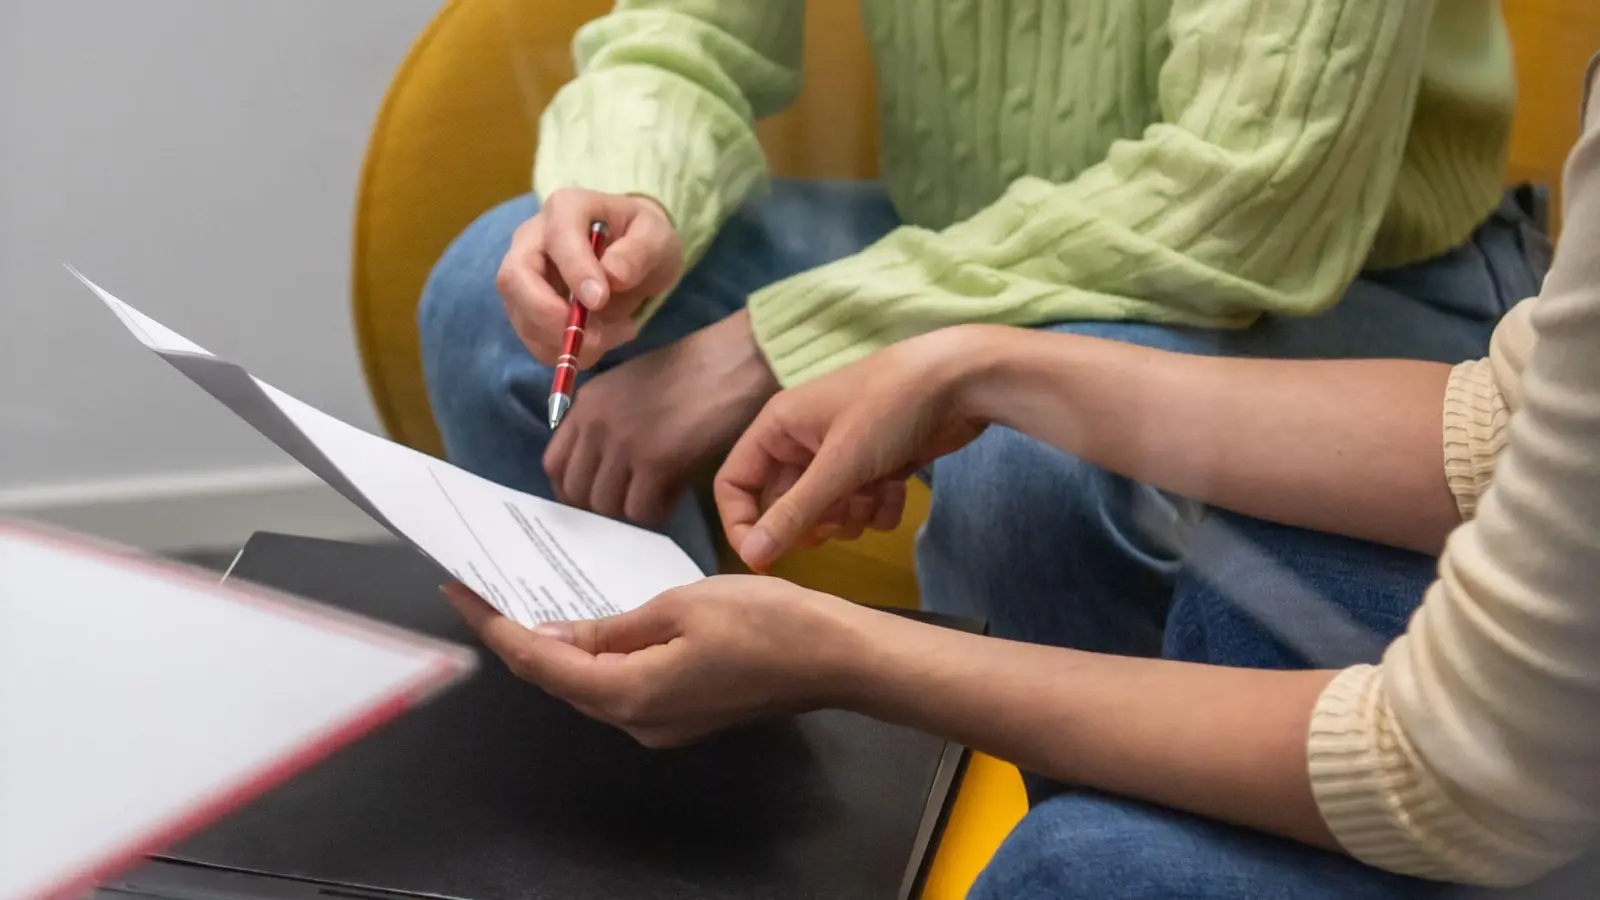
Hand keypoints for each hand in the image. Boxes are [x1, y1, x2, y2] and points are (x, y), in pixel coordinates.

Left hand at [441, 576, 867, 747]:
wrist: (835, 657)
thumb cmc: (765, 623)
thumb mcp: (679, 606)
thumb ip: (611, 627)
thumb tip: (553, 637)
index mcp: (629, 694)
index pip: (539, 662)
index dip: (494, 627)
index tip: (459, 592)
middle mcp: (637, 720)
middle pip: (558, 679)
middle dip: (518, 636)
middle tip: (486, 589)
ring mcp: (661, 723)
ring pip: (588, 683)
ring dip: (556, 646)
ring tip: (527, 599)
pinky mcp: (682, 713)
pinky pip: (620, 684)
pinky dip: (594, 654)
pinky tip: (587, 623)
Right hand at [497, 188, 681, 366]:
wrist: (632, 254)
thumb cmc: (642, 238)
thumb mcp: (656, 237)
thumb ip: (638, 252)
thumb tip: (612, 276)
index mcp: (566, 208)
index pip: (558, 238)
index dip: (575, 271)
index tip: (600, 300)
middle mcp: (533, 238)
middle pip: (514, 278)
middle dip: (549, 315)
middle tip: (594, 336)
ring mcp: (523, 274)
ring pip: (520, 315)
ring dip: (563, 340)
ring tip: (614, 335)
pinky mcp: (526, 307)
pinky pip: (532, 339)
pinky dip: (563, 352)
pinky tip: (598, 343)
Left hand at [544, 310, 777, 524]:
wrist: (737, 361)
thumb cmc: (694, 371)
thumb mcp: (631, 386)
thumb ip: (607, 422)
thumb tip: (602, 470)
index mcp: (586, 403)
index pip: (554, 465)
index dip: (573, 490)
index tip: (596, 498)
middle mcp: (595, 424)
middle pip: (576, 492)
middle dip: (600, 509)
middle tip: (629, 506)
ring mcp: (623, 444)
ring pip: (606, 507)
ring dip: (630, 512)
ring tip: (656, 498)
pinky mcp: (655, 462)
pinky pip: (641, 511)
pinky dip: (657, 512)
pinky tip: (674, 496)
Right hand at [715, 327, 990, 569]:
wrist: (961, 381)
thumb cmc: (890, 409)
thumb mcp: (838, 465)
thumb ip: (793, 513)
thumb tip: (749, 555)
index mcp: (778, 427)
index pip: (734, 484)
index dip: (743, 523)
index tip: (764, 558)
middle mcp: (803, 440)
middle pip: (784, 504)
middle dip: (813, 520)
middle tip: (838, 518)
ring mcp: (840, 453)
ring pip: (826, 511)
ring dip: (849, 516)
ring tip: (873, 495)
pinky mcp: (874, 464)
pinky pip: (861, 506)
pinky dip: (878, 507)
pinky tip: (897, 489)